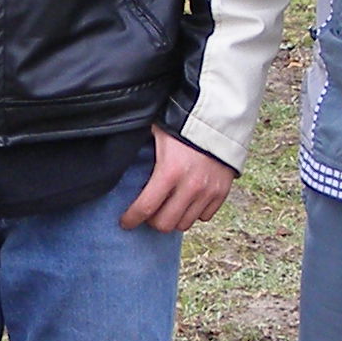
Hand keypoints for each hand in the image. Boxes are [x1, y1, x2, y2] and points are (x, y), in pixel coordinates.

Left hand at [120, 127, 234, 232]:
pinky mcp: (222, 192)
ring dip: (173, 219)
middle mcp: (190, 186)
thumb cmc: (183, 123)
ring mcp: (208, 191)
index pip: (145, 208)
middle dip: (152, 221)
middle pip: (165, 223)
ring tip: (167, 208)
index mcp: (169, 172)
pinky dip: (194, 213)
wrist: (220, 117)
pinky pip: (205, 216)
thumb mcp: (157, 134)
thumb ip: (142, 151)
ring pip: (185, 224)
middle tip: (148, 214)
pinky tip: (187, 202)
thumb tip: (119, 160)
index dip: (131, 219)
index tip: (125, 222)